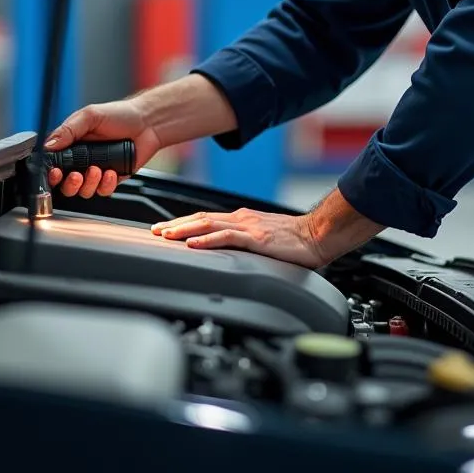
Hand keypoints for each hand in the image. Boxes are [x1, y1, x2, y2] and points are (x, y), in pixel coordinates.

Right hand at [44, 99, 161, 198]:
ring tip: (98, 169)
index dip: (51, 172)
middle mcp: (82, 160)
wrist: (147, 122)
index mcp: (72, 144)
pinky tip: (112, 172)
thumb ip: (68, 130)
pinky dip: (106, 184)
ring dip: (89, 183)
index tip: (54, 172)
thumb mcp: (90, 116)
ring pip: (83, 190)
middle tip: (76, 175)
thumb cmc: (120, 114)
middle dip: (69, 183)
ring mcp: (96, 171)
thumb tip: (48, 144)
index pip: (54, 163)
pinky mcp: (112, 179)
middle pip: (65, 183)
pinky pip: (103, 191)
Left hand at [150, 208, 328, 267]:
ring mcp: (248, 227)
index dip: (183, 223)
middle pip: (201, 219)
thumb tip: (230, 253)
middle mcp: (241, 219)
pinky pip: (227, 238)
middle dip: (176, 225)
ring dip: (185, 230)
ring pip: (209, 225)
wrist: (318, 234)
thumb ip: (246, 243)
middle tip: (155, 231)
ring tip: (166, 236)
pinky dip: (207, 241)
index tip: (165, 229)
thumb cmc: (296, 240)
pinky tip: (194, 245)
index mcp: (242, 219)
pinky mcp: (257, 238)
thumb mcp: (264, 239)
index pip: (206, 219)